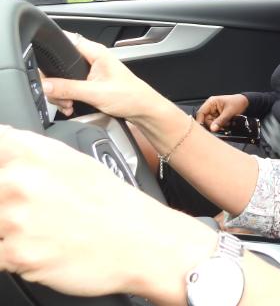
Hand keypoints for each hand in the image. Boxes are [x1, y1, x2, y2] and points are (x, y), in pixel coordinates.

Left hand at [0, 125, 214, 299]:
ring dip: (7, 232)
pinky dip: (13, 257)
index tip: (8, 174)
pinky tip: (41, 250)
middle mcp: (20, 181)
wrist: (143, 242)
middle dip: (5, 206)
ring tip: (40, 233)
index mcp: (35, 154)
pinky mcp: (15, 254)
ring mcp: (15, 218)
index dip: (1, 162)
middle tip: (34, 213)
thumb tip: (5, 144)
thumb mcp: (77, 162)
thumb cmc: (115, 204)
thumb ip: (33, 153)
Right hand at [41, 33, 172, 122]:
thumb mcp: (96, 93)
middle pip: (60, 64)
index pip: (66, 41)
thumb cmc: (131, 96)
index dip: (52, 54)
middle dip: (55, 83)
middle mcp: (92, 59)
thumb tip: (45, 85)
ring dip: (61, 93)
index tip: (47, 73)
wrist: (143, 110)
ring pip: (63, 78)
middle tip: (61, 96)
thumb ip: (69, 88)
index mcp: (96, 52)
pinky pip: (69, 88)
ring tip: (68, 104)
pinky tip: (70, 106)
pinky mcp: (90, 84)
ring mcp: (90, 72)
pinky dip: (67, 98)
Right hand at [195, 94, 248, 131]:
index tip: (203, 130)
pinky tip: (228, 124)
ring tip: (227, 124)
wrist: (246, 103)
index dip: (200, 122)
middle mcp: (211, 107)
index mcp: (211, 102)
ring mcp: (214, 112)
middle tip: (221, 128)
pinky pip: (216, 124)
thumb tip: (212, 129)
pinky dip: (221, 126)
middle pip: (205, 120)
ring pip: (211, 123)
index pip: (201, 113)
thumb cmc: (238, 103)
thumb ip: (220, 121)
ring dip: (218, 126)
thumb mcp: (229, 112)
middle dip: (213, 125)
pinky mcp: (218, 116)